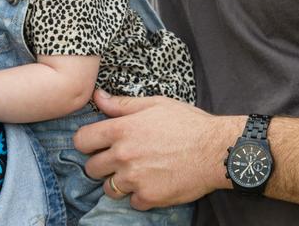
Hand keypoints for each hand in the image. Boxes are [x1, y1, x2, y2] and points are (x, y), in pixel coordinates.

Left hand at [74, 90, 243, 209]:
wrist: (216, 150)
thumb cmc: (187, 123)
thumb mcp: (155, 104)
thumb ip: (122, 104)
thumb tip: (97, 96)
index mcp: (122, 130)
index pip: (82, 140)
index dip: (87, 142)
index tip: (96, 144)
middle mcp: (123, 155)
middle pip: (91, 168)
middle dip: (102, 164)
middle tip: (119, 159)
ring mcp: (134, 179)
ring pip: (108, 188)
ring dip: (118, 182)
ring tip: (137, 172)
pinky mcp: (149, 198)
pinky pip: (132, 202)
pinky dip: (140, 195)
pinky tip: (153, 183)